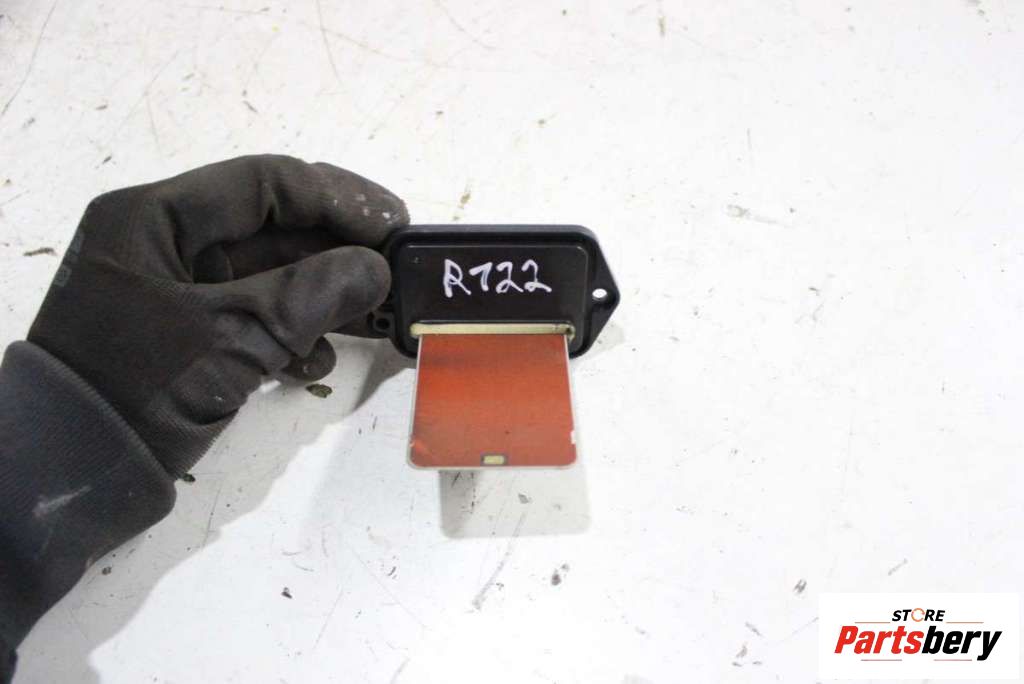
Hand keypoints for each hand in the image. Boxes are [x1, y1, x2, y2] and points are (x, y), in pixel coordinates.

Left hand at [26, 155, 407, 476]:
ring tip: (371, 319)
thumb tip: (376, 268)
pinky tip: (315, 364)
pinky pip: (249, 316)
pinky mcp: (183, 334)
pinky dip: (287, 335)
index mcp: (155, 217)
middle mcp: (163, 242)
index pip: (264, 184)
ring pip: (266, 276)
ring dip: (319, 297)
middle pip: (270, 228)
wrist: (65, 477)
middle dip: (336, 252)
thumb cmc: (137, 389)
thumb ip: (309, 296)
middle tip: (396, 272)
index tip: (394, 227)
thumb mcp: (229, 338)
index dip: (338, 200)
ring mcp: (172, 290)